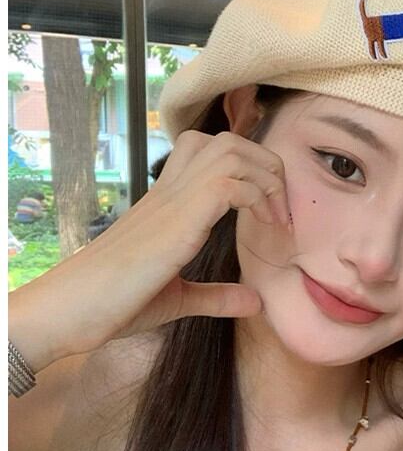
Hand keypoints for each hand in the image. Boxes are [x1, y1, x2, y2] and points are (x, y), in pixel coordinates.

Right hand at [9, 130, 291, 369]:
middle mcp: (172, 191)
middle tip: (282, 213)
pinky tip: (263, 228)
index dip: (252, 169)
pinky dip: (256, 197)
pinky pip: (228, 181)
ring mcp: (174, 200)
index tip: (272, 215)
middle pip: (229, 140)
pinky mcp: (177, 218)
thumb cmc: (114, 304)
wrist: (72, 310)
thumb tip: (255, 300)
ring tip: (277, 219)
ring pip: (232, 149)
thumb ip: (216, 295)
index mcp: (170, 203)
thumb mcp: (178, 299)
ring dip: (266, 177)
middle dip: (268, 167)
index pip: (212, 151)